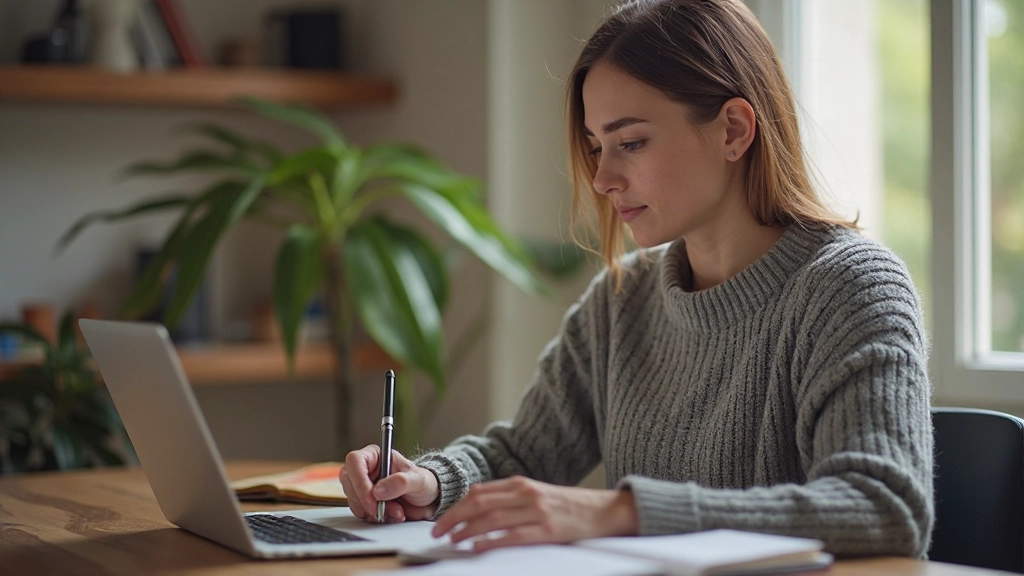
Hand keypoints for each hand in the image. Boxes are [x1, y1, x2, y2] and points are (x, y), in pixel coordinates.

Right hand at [339, 444, 439, 522]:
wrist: (427, 499)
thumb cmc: (423, 482)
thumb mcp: (418, 480)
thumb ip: (401, 482)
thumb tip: (378, 490)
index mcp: (376, 455)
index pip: (355, 461)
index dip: (359, 480)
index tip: (372, 498)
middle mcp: (366, 469)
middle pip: (349, 482)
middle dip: (365, 500)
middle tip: (383, 510)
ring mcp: (363, 486)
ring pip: (353, 499)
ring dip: (372, 510)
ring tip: (395, 511)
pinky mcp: (364, 501)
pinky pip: (360, 511)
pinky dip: (373, 517)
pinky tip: (390, 515)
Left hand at [430, 476, 638, 551]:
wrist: (604, 511)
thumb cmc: (568, 506)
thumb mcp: (536, 494)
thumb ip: (509, 498)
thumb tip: (476, 505)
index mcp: (520, 484)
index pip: (479, 493)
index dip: (456, 507)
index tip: (441, 521)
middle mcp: (526, 493)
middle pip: (479, 503)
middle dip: (454, 518)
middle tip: (438, 533)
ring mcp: (537, 511)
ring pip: (492, 518)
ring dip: (467, 530)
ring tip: (453, 540)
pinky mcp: (548, 529)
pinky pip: (513, 535)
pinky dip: (491, 541)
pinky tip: (477, 547)